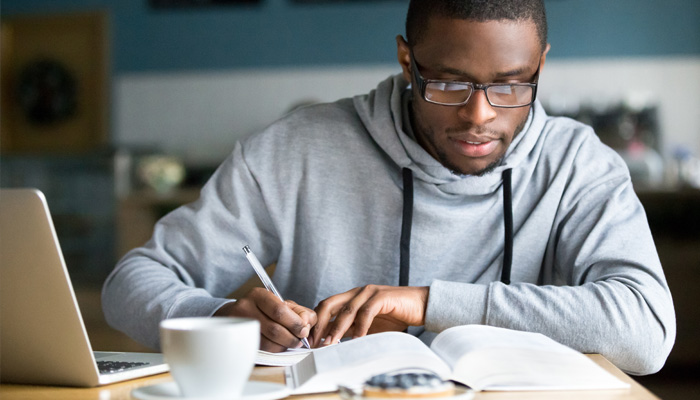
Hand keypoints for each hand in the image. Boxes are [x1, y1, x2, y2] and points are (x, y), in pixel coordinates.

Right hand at [214, 287, 316, 351]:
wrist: (236, 315)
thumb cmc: (265, 309)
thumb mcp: (282, 303)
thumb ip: (300, 311)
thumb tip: (307, 323)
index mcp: (258, 295)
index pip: (279, 311)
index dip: (295, 323)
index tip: (304, 330)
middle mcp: (246, 308)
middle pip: (274, 329)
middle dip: (291, 337)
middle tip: (300, 340)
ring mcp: (241, 326)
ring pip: (268, 342)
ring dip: (284, 346)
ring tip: (291, 343)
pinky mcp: (240, 340)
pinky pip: (261, 350)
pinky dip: (275, 350)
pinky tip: (279, 345)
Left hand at [311, 285, 428, 347]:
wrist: (422, 306)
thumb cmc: (396, 316)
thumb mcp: (368, 325)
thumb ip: (351, 329)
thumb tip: (331, 340)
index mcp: (352, 297)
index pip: (326, 306)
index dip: (316, 322)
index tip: (310, 340)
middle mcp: (358, 292)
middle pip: (330, 304)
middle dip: (320, 324)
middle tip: (315, 342)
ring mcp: (370, 292)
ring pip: (346, 310)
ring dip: (337, 328)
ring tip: (331, 343)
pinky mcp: (382, 297)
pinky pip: (366, 312)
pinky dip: (360, 327)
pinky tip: (357, 339)